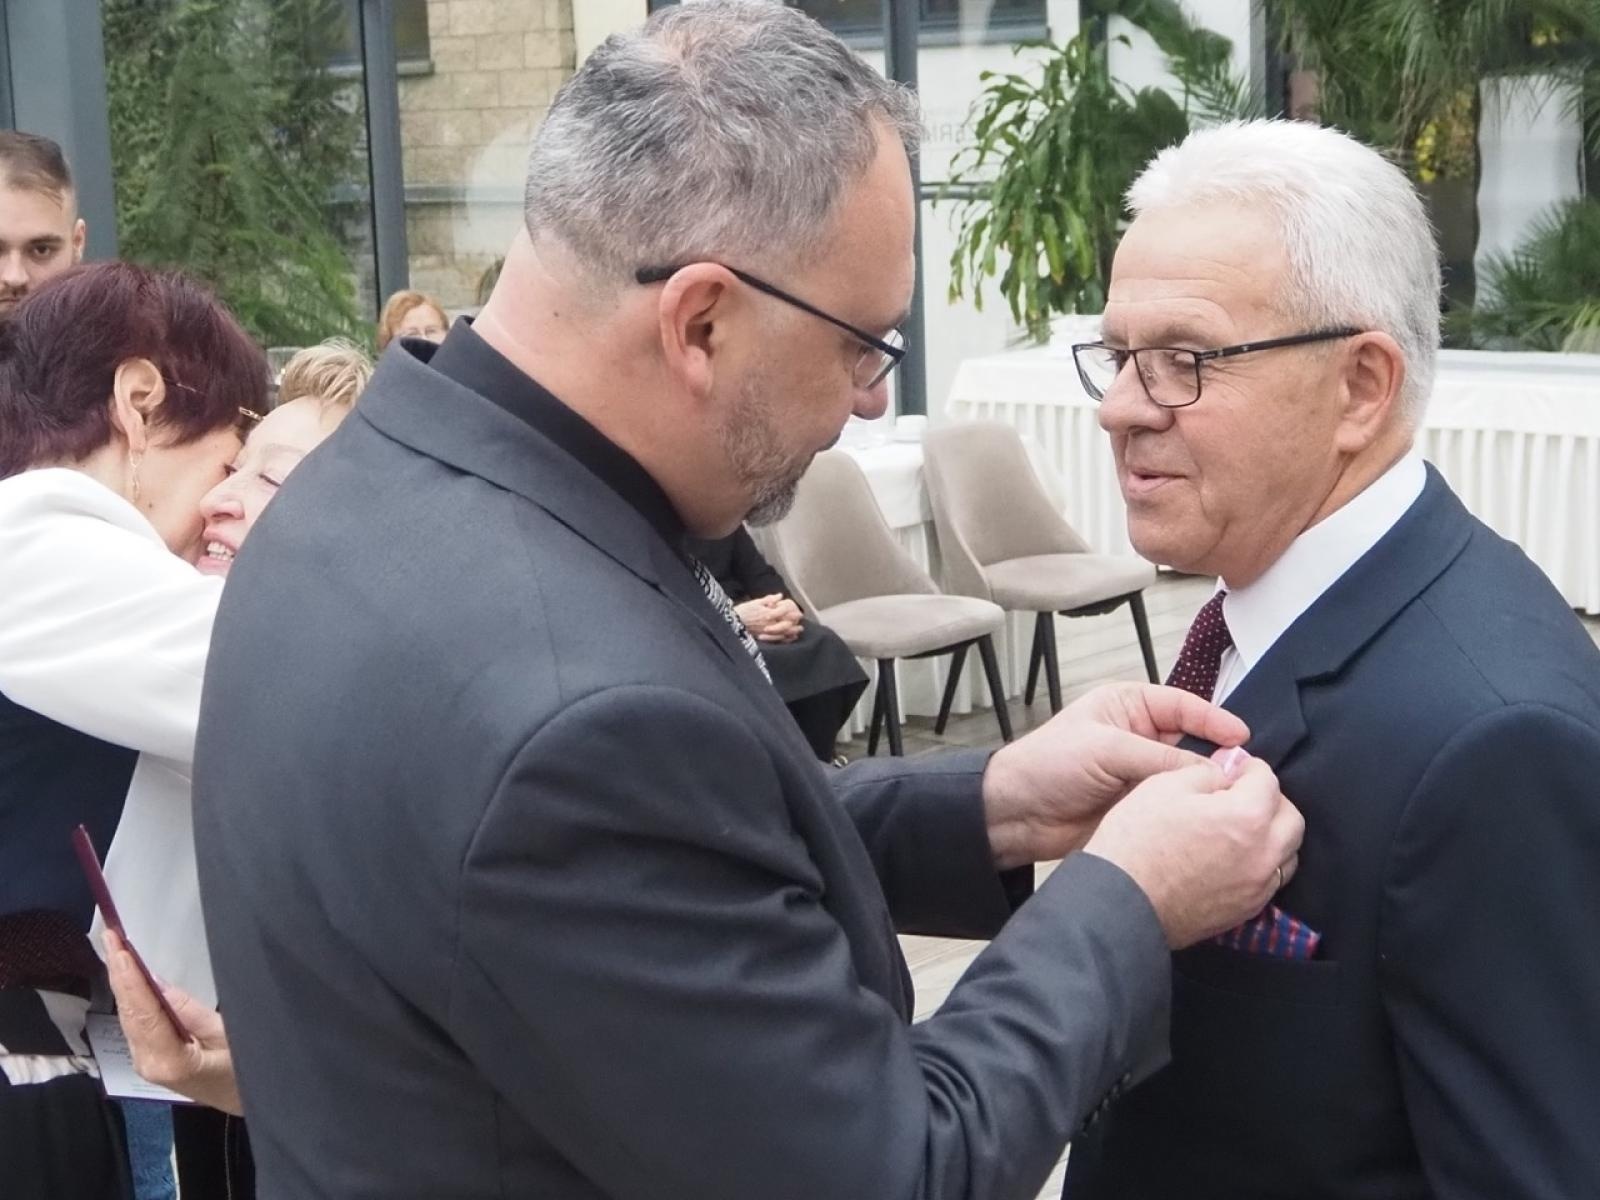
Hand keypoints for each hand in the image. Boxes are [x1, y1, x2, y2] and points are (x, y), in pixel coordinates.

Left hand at [102, 929, 243, 1115]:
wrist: (248, 1103)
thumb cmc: (248, 1070)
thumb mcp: (228, 1035)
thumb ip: (191, 1012)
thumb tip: (159, 985)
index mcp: (168, 1060)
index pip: (143, 1010)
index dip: (130, 976)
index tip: (118, 946)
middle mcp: (148, 1063)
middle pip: (129, 1012)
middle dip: (118, 973)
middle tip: (110, 935)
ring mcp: (146, 1064)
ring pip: (129, 1017)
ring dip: (122, 982)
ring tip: (116, 948)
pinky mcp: (150, 1060)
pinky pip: (136, 1023)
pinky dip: (131, 997)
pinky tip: (129, 978)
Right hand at [736, 595, 801, 642]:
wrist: (732, 622)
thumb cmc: (744, 611)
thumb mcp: (756, 602)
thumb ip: (769, 599)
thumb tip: (780, 596)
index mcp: (768, 613)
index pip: (784, 613)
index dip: (792, 613)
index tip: (799, 613)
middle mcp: (769, 624)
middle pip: (785, 624)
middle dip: (795, 623)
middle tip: (801, 622)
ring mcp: (767, 632)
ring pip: (783, 633)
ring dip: (792, 632)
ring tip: (799, 630)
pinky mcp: (763, 638)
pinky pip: (777, 640)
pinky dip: (785, 639)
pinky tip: (790, 638)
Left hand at [981, 682, 1250, 867]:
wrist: (1016, 814)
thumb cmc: (1048, 765)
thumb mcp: (1106, 749)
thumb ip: (1160, 757)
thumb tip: (1212, 771)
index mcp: (1129, 706)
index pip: (1184, 706)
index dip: (1214, 721)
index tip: (1242, 738)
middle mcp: (1139, 736)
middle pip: (1192, 742)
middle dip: (1217, 758)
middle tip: (1245, 774)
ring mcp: (1140, 773)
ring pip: (1186, 777)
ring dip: (1205, 787)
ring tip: (1234, 798)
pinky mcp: (1139, 806)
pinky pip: (1174, 805)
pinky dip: (1191, 811)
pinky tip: (1210, 818)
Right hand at [1081, 751, 1303, 947]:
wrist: (1121, 903)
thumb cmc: (1137, 841)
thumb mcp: (1163, 786)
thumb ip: (1204, 773)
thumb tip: (1224, 774)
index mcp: (1247, 816)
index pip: (1267, 780)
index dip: (1248, 768)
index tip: (1233, 767)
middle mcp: (1263, 854)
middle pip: (1291, 819)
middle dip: (1271, 800)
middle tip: (1242, 794)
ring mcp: (1258, 887)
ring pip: (1287, 854)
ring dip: (1273, 835)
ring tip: (1243, 829)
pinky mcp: (1246, 911)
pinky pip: (1270, 881)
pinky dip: (1262, 863)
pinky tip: (1235, 858)